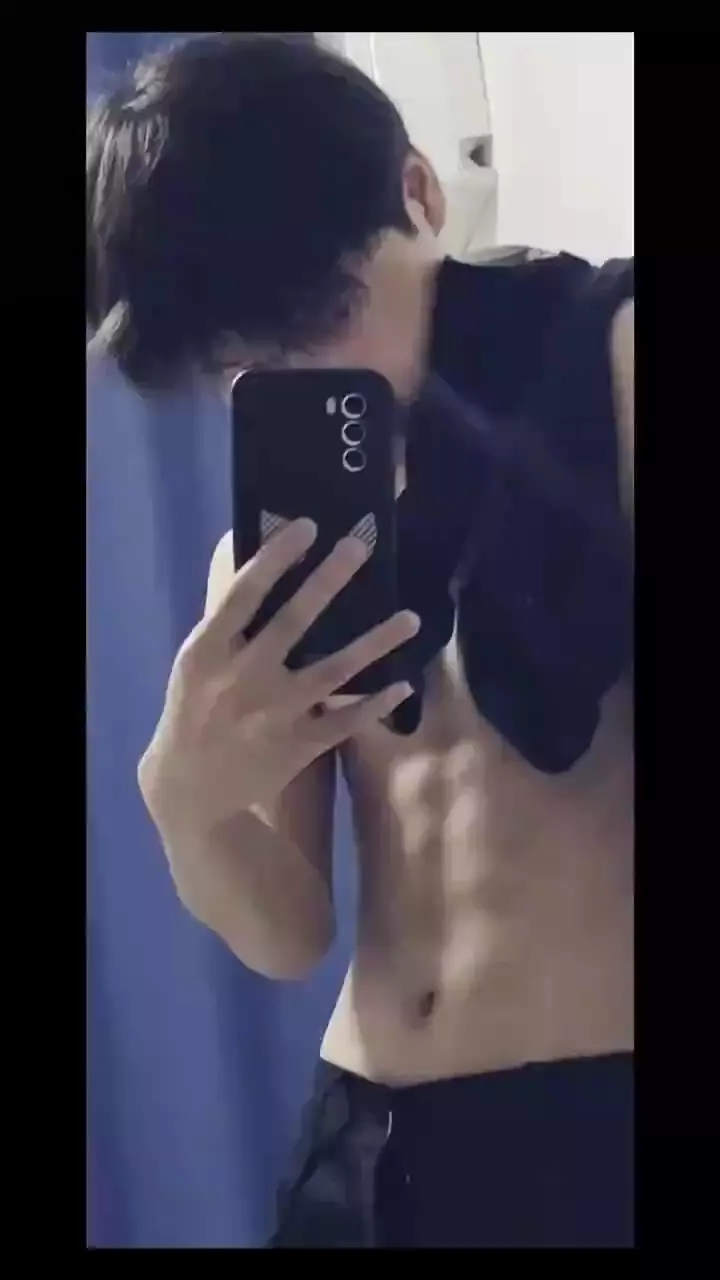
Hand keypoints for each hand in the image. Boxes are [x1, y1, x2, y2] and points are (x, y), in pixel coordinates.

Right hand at [138, 519, 417, 840]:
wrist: (190, 790)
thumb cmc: (195, 711)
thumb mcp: (196, 664)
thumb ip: (228, 625)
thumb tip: (260, 564)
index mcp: (207, 652)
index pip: (243, 595)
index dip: (275, 558)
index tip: (307, 526)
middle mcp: (242, 678)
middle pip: (293, 622)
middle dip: (328, 580)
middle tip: (361, 546)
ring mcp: (274, 714)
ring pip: (334, 671)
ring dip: (376, 642)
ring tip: (411, 618)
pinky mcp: (299, 746)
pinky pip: (347, 719)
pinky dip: (376, 702)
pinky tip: (403, 683)